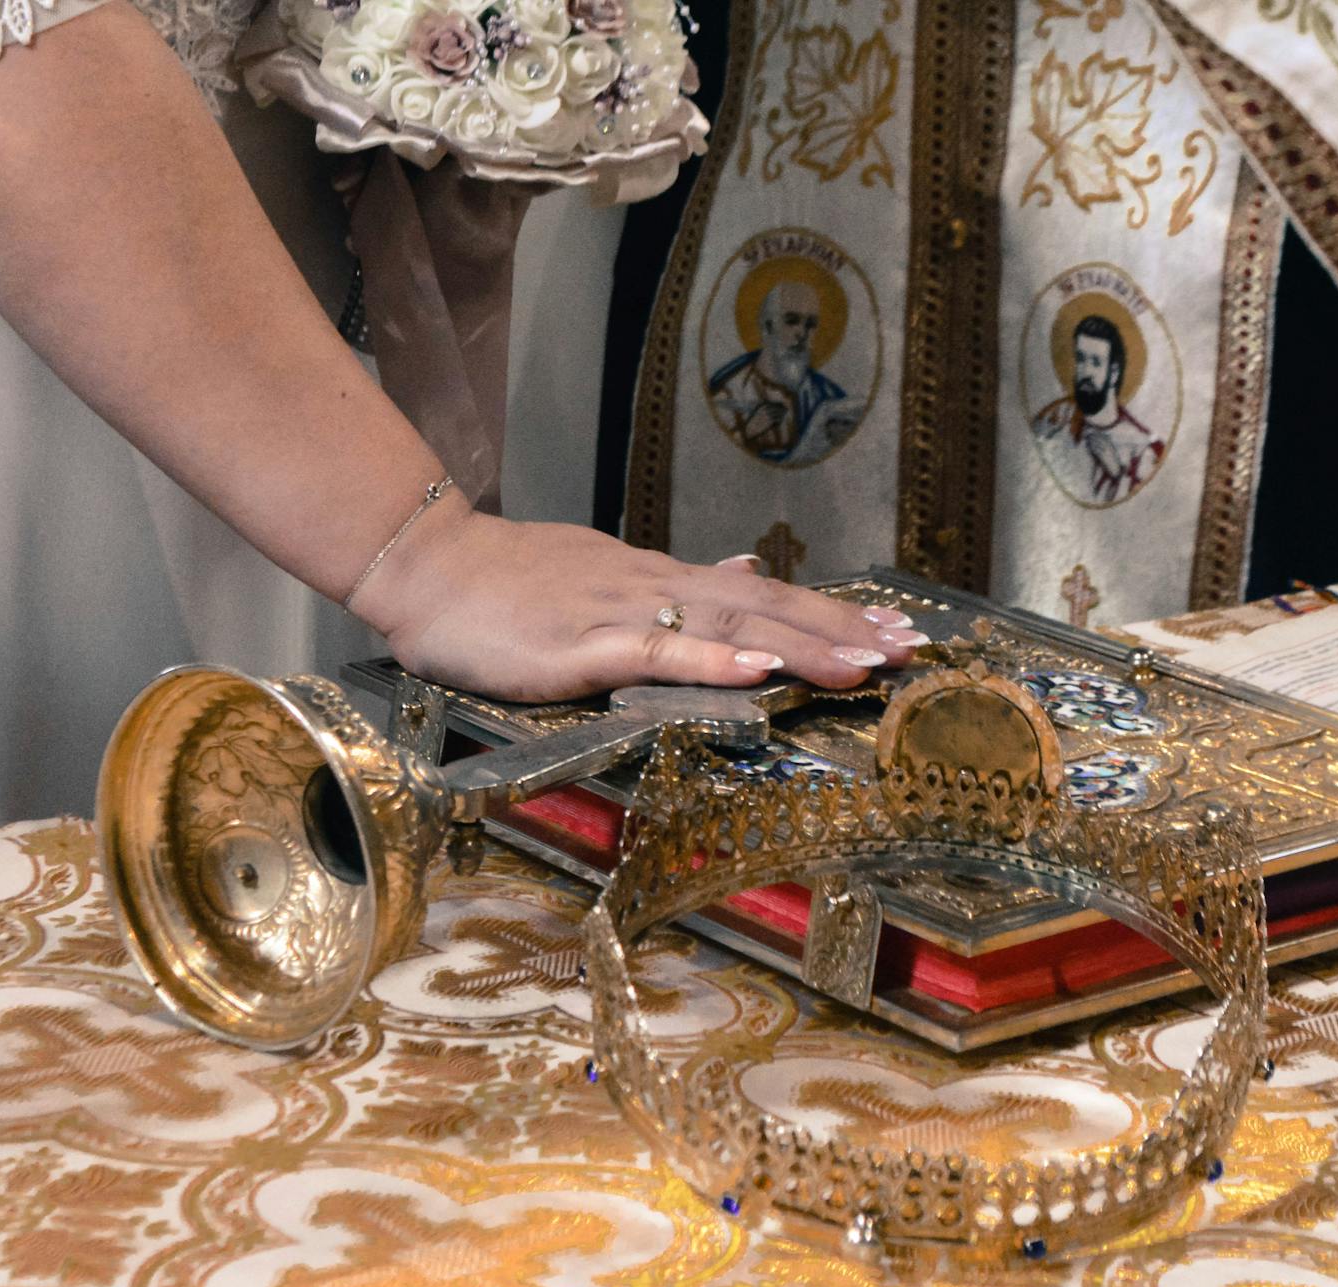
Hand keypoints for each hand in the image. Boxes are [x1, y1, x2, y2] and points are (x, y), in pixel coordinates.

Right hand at [351, 502, 926, 701]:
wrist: (429, 567)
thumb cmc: (506, 584)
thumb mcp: (604, 572)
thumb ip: (676, 582)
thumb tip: (747, 570)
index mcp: (660, 580)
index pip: (763, 594)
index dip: (831, 611)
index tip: (892, 628)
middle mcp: (656, 587)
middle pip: (766, 606)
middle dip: (841, 628)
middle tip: (908, 648)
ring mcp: (623, 613)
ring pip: (730, 625)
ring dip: (802, 643)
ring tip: (863, 663)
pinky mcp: (584, 645)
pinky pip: (661, 651)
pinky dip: (715, 659)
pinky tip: (760, 668)